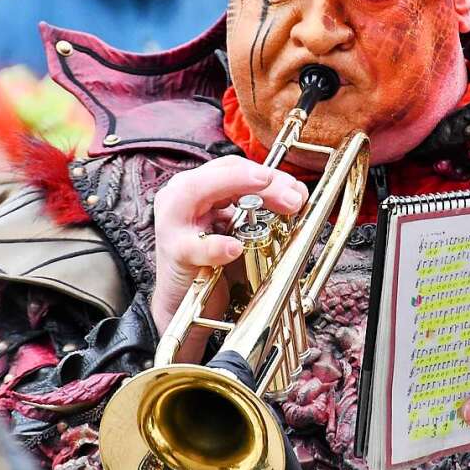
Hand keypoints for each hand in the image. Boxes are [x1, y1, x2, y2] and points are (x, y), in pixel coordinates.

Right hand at [151, 155, 307, 359]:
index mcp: (197, 187)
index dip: (269, 174)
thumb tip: (296, 194)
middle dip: (262, 181)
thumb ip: (261, 208)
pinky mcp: (175, 254)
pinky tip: (235, 247)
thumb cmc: (211, 262)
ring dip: (236, 187)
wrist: (183, 302)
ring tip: (265, 194)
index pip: (235, 167)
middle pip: (222, 172)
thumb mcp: (236, 228)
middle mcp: (180, 197)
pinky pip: (194, 247)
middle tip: (293, 199)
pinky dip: (215, 246)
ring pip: (195, 191)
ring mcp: (173, 224)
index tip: (297, 190)